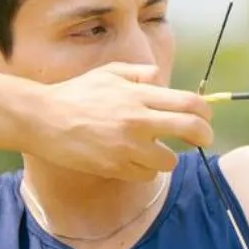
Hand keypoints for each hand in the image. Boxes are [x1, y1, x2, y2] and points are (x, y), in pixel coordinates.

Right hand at [29, 62, 215, 180]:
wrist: (42, 119)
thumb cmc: (77, 94)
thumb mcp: (110, 73)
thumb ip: (141, 75)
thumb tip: (164, 81)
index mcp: (138, 96)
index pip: (189, 103)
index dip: (206, 112)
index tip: (206, 118)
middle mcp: (137, 121)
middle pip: (190, 129)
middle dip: (204, 136)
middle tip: (204, 139)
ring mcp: (127, 147)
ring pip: (169, 161)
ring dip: (166, 156)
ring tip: (153, 149)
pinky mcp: (115, 167)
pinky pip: (146, 175)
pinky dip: (144, 169)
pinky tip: (132, 159)